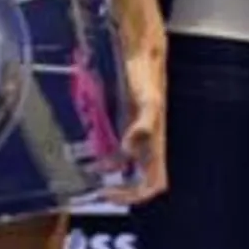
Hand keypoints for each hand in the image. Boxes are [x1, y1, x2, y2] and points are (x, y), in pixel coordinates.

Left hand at [103, 43, 166, 205]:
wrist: (144, 53)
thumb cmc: (148, 76)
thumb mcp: (148, 101)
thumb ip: (142, 123)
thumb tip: (128, 148)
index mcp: (156, 143)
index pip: (154, 183)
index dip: (135, 195)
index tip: (111, 194)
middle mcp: (149, 142)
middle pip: (141, 180)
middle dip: (122, 189)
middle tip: (100, 192)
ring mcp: (139, 133)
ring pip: (129, 166)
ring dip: (112, 175)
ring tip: (91, 176)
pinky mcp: (129, 122)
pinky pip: (121, 148)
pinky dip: (107, 156)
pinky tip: (92, 152)